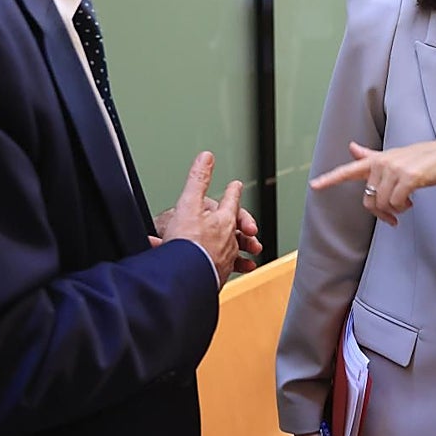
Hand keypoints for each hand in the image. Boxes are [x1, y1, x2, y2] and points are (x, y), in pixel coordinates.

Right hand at [155, 152, 261, 286]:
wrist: (184, 279)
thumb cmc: (188, 244)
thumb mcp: (189, 204)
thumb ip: (198, 180)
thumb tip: (207, 157)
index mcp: (223, 220)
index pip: (231, 201)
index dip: (232, 192)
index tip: (236, 185)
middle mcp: (228, 241)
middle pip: (236, 228)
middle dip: (242, 225)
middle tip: (250, 227)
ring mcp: (223, 261)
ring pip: (232, 251)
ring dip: (235, 249)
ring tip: (242, 253)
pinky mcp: (216, 278)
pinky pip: (223, 269)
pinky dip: (223, 266)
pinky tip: (215, 269)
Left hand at [310, 140, 435, 226]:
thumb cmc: (418, 158)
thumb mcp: (392, 156)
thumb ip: (369, 156)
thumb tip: (351, 147)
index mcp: (375, 160)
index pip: (348, 170)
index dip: (329, 179)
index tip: (314, 186)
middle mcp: (382, 164)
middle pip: (368, 199)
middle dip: (380, 211)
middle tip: (393, 214)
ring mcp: (395, 170)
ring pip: (382, 203)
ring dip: (394, 209)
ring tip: (405, 203)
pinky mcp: (408, 178)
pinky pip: (396, 203)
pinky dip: (403, 207)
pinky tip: (410, 201)